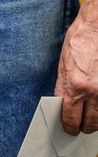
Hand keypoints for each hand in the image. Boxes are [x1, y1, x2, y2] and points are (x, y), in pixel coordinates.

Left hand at [55, 6, 97, 133]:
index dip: (68, 126)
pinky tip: (97, 106)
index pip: (70, 117)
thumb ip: (63, 86)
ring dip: (95, 121)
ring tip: (90, 117)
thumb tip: (63, 104)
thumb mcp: (62, 63)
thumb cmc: (78, 41)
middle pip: (88, 124)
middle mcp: (91, 91)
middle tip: (80, 125)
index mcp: (74, 85)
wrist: (95, 28)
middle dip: (83, 127)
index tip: (68, 129)